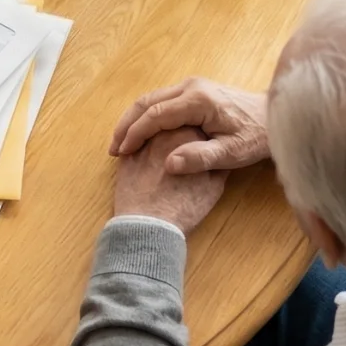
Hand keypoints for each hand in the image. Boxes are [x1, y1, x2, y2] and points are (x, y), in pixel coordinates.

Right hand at [110, 78, 269, 173]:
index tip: (122, 152)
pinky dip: (145, 115)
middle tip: (114, 149)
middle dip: (127, 125)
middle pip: (146, 102)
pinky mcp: (194, 89)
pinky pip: (161, 100)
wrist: (276, 115)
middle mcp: (191, 86)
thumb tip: (169, 164)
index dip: (135, 134)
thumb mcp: (233, 153)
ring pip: (151, 98)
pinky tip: (141, 133)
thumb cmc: (257, 136)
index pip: (155, 115)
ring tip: (122, 142)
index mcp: (198, 100)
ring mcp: (192, 85)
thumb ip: (201, 158)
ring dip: (133, 119)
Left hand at [111, 128, 226, 234]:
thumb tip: (219, 155)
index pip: (197, 122)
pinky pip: (133, 142)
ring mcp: (142, 142)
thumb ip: (216, 162)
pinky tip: (147, 160)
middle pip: (172, 122)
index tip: (201, 141)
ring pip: (151, 130)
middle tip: (181, 147)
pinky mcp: (126, 154)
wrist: (151, 223)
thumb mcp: (214, 185)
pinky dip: (139, 146)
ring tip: (163, 154)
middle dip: (176, 129)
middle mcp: (164, 133)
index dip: (200, 131)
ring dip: (156, 136)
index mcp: (190, 135)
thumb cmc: (185, 206)